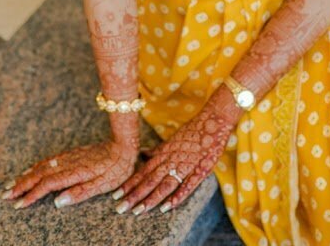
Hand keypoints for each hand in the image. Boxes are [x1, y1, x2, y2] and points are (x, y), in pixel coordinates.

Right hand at [0, 140, 137, 208]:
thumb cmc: (117, 168)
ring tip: (12, 184)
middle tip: (5, 195)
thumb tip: (58, 202)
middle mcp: (69, 162)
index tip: (19, 204)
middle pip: (40, 173)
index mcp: (75, 172)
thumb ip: (81, 193)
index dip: (32, 194)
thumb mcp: (103, 184)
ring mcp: (70, 156)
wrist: (124, 144)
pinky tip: (31, 170)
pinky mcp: (72, 153)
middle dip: (22, 184)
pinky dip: (36, 166)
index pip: (48, 184)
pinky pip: (49, 160)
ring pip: (43, 165)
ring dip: (26, 175)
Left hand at [111, 101, 237, 215]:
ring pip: (164, 184)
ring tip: (138, 210)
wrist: (213, 119)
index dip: (129, 183)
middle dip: (134, 195)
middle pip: (150, 180)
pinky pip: (187, 186)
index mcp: (164, 152)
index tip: (116, 195)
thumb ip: (157, 150)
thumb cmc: (193, 129)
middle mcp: (171, 159)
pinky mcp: (200, 169)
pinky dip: (176, 197)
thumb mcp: (172, 139)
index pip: (143, 171)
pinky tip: (166, 207)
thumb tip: (142, 154)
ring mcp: (185, 165)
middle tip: (120, 208)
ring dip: (151, 198)